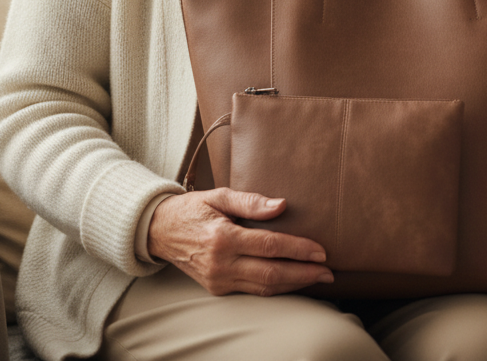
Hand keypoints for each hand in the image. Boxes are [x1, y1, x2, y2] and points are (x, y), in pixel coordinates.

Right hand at [147, 188, 332, 295]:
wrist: (158, 231)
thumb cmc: (192, 208)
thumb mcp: (219, 195)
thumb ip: (251, 201)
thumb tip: (281, 205)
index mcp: (223, 238)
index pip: (270, 246)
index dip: (298, 250)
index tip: (320, 250)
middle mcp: (220, 264)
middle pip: (271, 273)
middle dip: (303, 274)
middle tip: (328, 271)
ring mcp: (218, 280)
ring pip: (263, 287)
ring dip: (293, 285)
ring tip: (317, 278)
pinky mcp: (217, 289)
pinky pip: (252, 291)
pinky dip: (275, 287)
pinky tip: (293, 281)